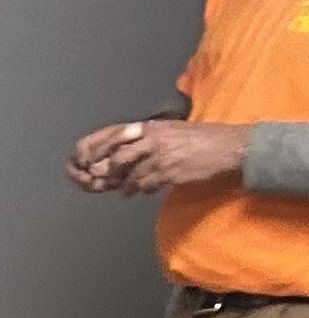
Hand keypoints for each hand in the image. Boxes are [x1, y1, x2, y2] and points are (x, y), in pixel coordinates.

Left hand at [68, 119, 246, 194]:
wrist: (226, 147)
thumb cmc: (203, 139)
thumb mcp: (174, 130)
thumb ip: (152, 138)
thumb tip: (135, 150)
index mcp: (154, 127)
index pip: (117, 135)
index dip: (100, 148)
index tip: (91, 159)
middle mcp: (153, 139)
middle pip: (118, 157)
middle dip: (109, 171)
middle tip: (105, 180)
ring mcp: (160, 156)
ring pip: (131, 174)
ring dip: (126, 185)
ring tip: (127, 190)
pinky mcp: (169, 173)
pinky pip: (146, 185)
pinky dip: (142, 190)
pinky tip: (144, 190)